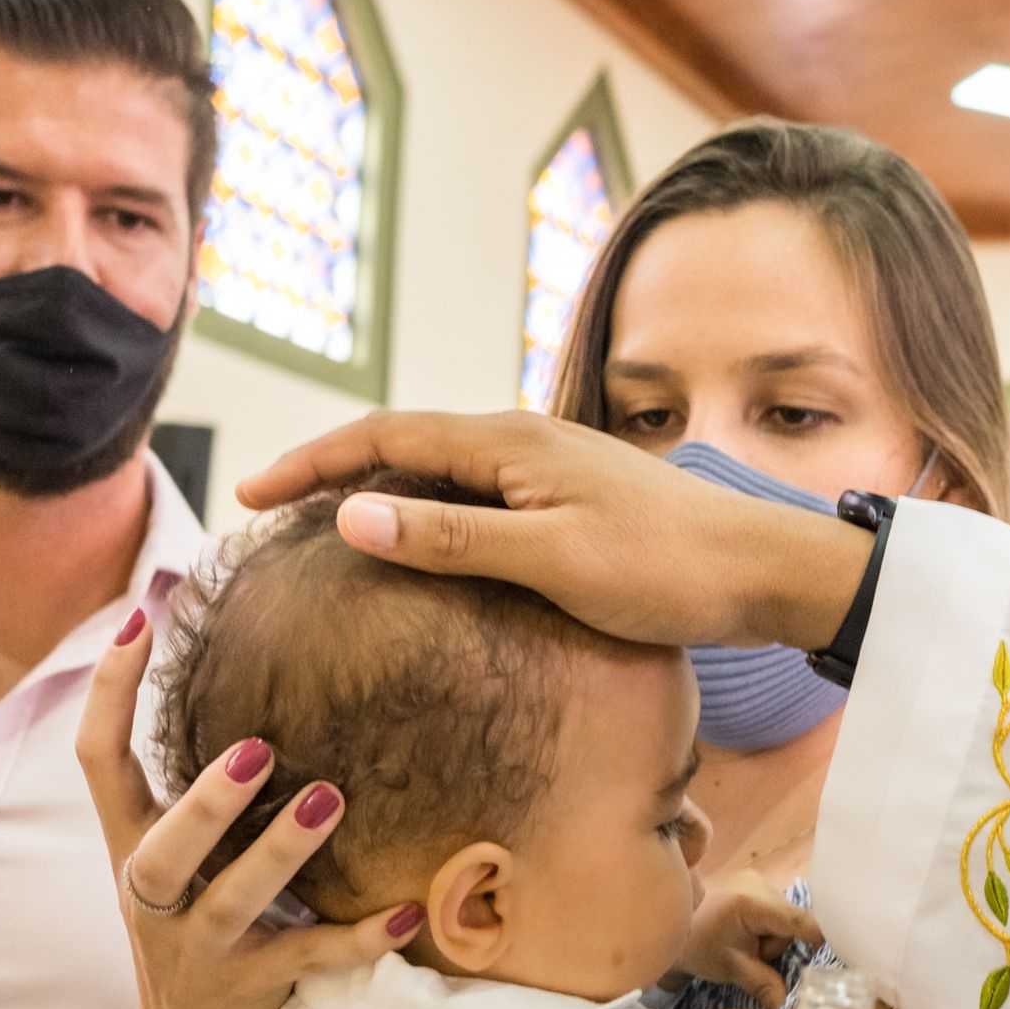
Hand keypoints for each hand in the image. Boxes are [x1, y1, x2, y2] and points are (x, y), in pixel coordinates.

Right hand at [76, 609, 423, 1008]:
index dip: (108, 693)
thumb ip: (197, 784)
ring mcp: (200, 950)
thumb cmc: (198, 920)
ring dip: (279, 851)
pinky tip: (407, 911)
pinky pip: (308, 961)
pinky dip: (356, 939)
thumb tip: (252, 669)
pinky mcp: (252, 990)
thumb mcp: (180, 854)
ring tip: (330, 797)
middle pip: (158, 851)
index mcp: (133, 847)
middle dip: (203, 802)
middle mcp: (155, 898)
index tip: (139, 614)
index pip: (98, 763)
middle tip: (257, 747)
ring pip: (233, 901)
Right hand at [236, 410, 871, 650]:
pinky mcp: (570, 496)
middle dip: (331, 471)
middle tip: (270, 509)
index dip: (311, 464)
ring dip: (378, 489)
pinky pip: (475, 491)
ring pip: (439, 468)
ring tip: (326, 528)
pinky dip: (427, 509)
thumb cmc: (665, 569)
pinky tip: (423, 546)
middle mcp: (523, 440)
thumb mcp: (550, 562)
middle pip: (403, 444)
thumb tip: (349, 516)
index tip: (247, 492)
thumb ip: (451, 539)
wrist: (763, 570)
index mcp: (509, 444)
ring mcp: (548, 466)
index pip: (383, 438)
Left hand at [673, 870, 824, 1008]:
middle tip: (752, 957)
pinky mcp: (750, 882)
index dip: (816, 940)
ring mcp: (754, 879)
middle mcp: (758, 882)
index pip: (799, 921)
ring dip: (770, 936)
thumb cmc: (694, 944)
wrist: (665, 921)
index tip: (828, 959)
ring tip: (743, 945)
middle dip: (778, 945)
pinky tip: (745, 935)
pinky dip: (765, 926)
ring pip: (782, 917)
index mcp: (752, 901)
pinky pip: (772, 910)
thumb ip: (764, 984)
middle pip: (791, 922)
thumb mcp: (730, 967)